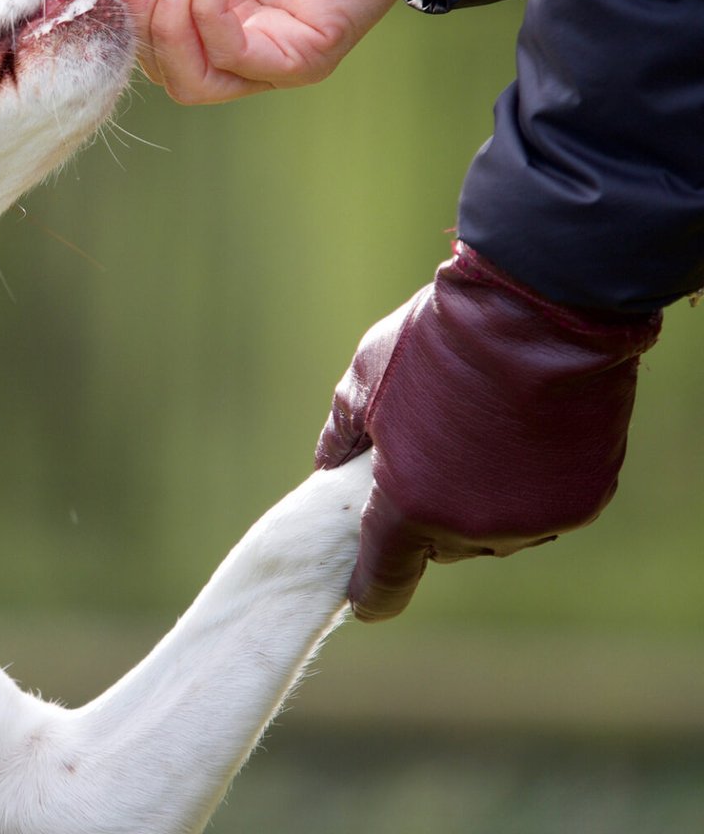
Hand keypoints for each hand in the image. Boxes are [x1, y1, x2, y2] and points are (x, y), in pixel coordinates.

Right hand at [96, 0, 429, 102]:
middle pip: (164, 70)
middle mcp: (237, 46)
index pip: (149, 44)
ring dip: (170, 26)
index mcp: (209, 15)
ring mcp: (268, 59)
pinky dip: (209, 16)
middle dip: (142, 21)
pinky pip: (234, 59)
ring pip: (190, 80)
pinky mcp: (301, 61)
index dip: (120, 16)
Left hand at [316, 243, 661, 621]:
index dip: (370, 589)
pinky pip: (541, 509)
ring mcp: (533, 520)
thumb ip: (341, 435)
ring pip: (494, 530)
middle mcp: (474, 529)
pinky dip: (528, 485)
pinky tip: (522, 435)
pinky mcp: (582, 504)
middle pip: (440, 544)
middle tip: (425, 456)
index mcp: (410, 506)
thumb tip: (326, 465)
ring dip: (480, 499)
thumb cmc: (439, 342)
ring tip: (475, 435)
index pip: (383, 578)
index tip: (364, 597)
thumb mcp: (365, 379)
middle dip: (426, 511)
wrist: (539, 310)